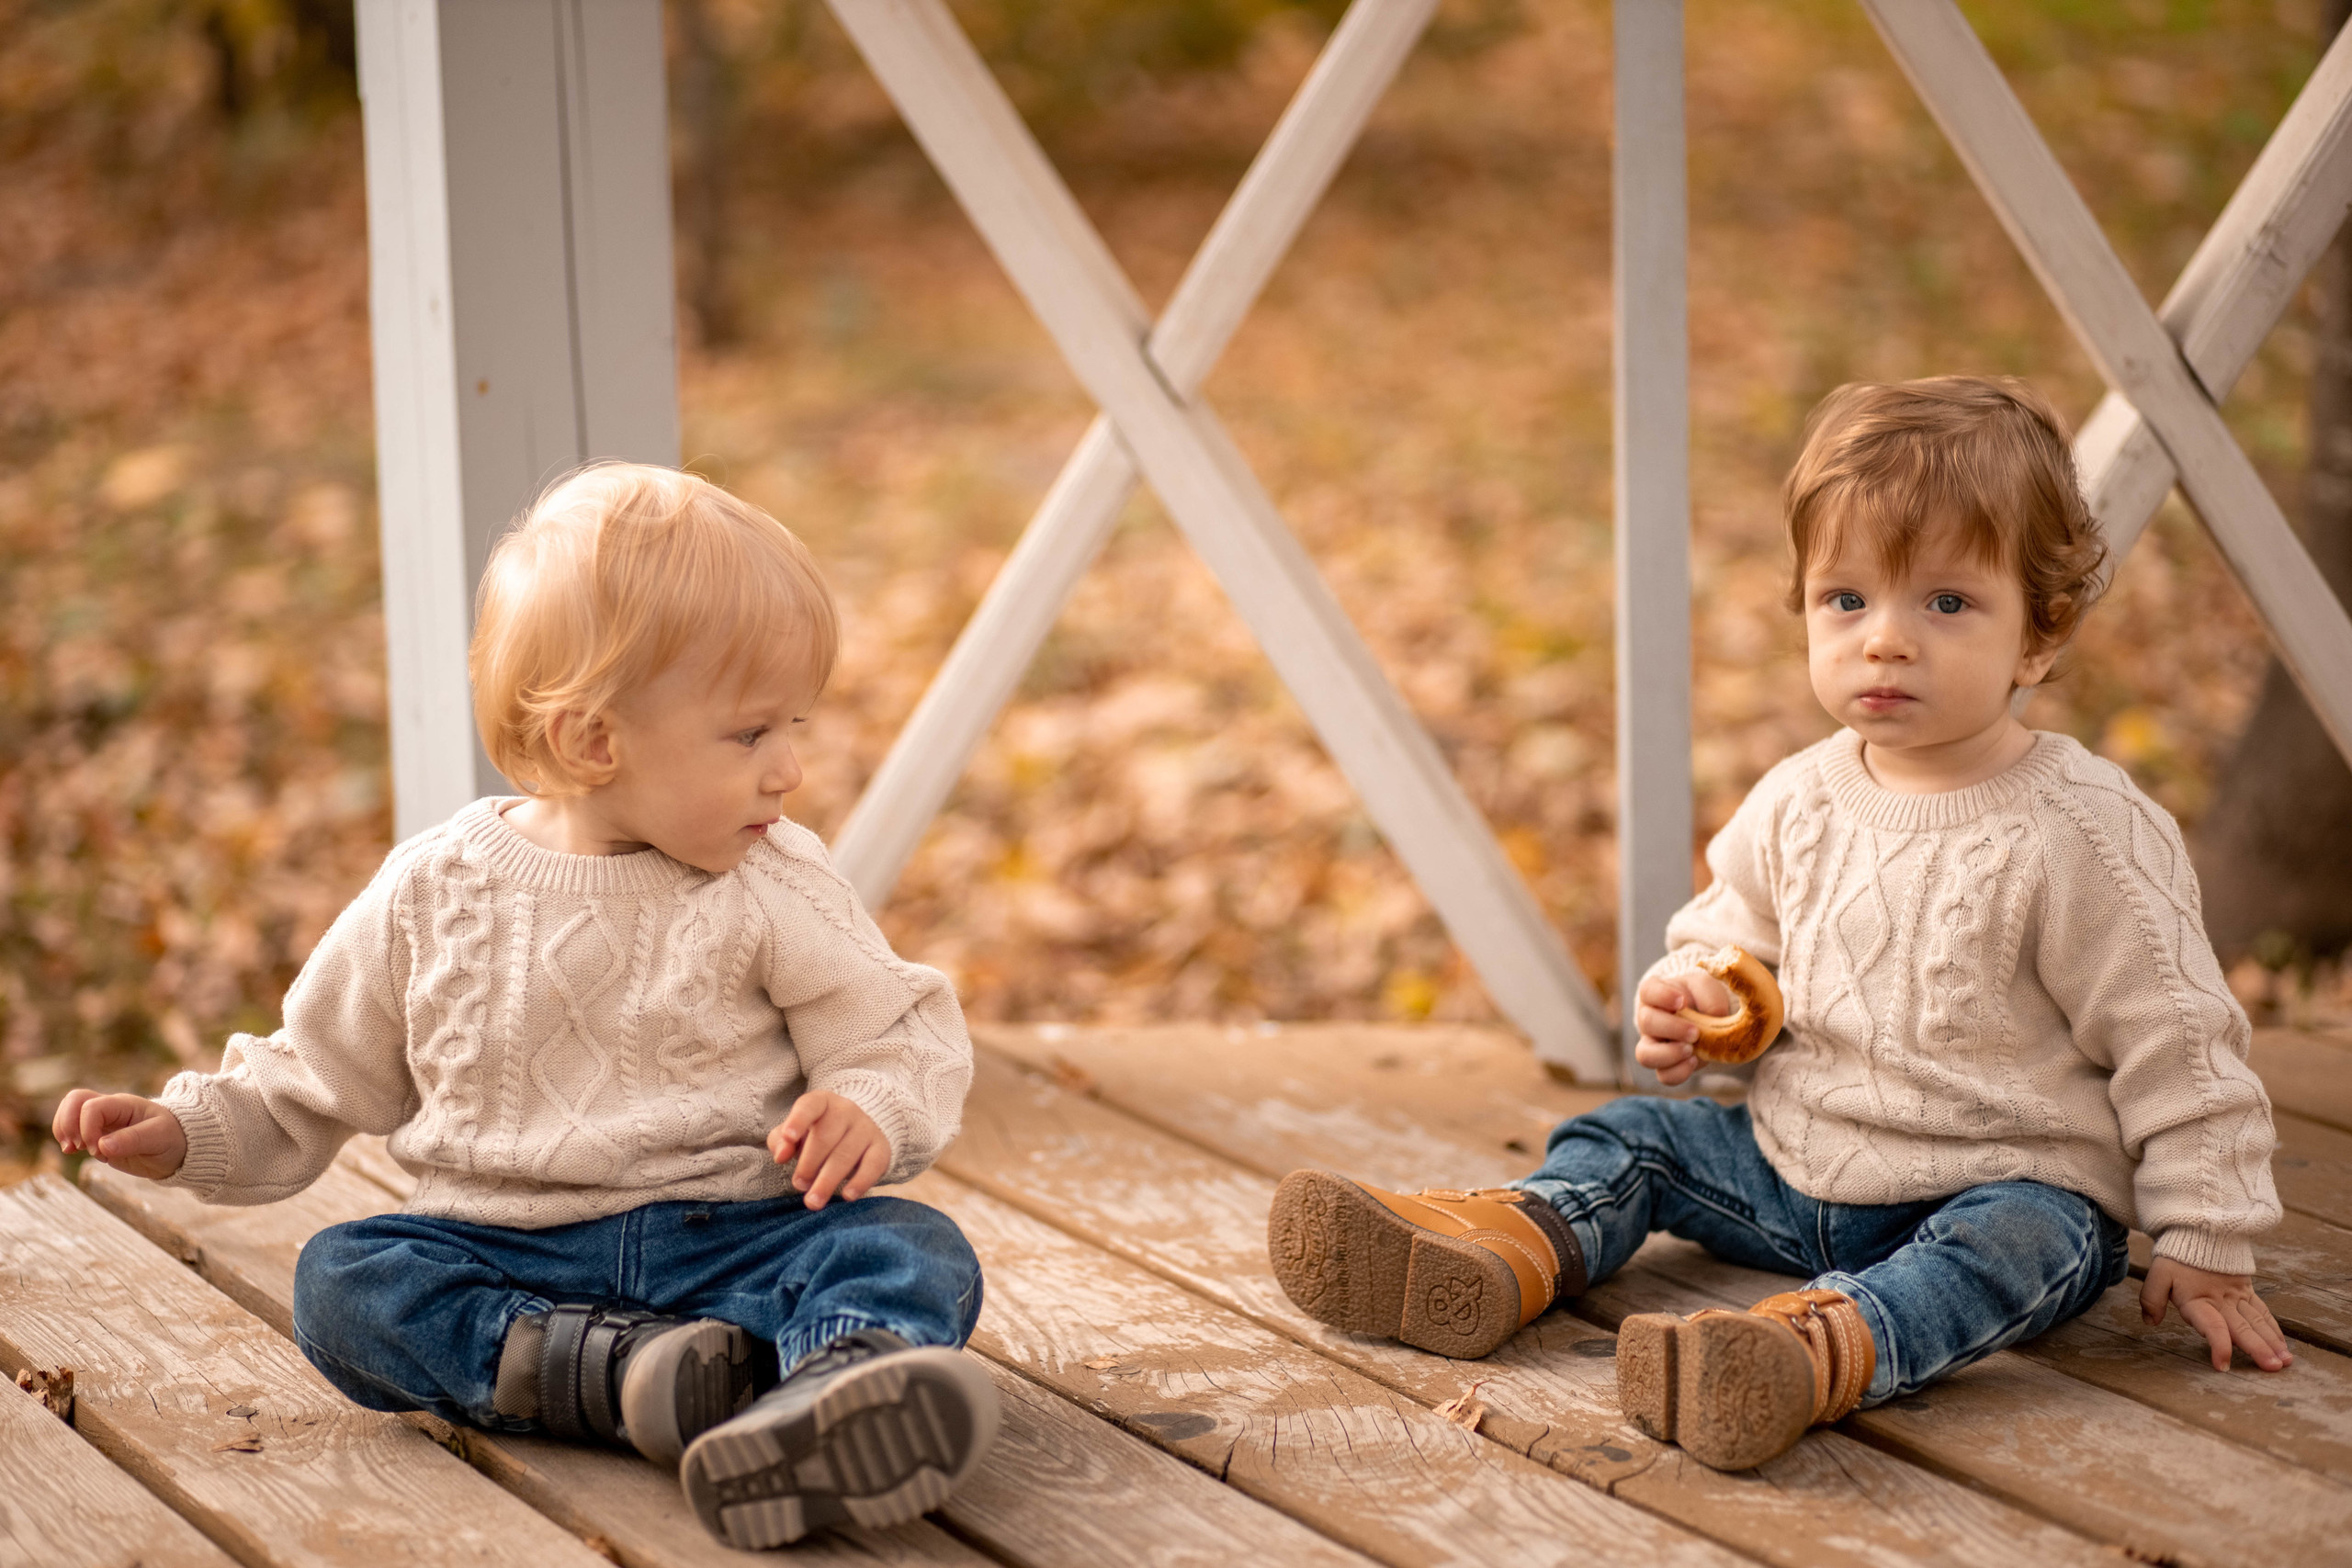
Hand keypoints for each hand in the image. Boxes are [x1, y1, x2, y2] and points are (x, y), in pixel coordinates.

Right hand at [52, 1090, 187, 1180]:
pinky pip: (73, 1129)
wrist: (179, 1149)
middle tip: (76, 1147)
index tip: (99, 1150)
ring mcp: (102, 1122)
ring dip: (63, 1130)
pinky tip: (73, 1151)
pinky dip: (67, 1138)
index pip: (92, 1107)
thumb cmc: (173, 1137)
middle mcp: (110, 1110)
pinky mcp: (98, 1136)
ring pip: (69, 1112)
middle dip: (67, 1123)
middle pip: (74, 1100)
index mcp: (124, 1105)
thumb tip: (103, 1146)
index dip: (87, 1128)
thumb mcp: (159, 1138)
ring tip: (72, 1149)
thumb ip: (132, 1140)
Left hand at [767, 1092, 888, 1210]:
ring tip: (813, 1201)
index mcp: (821, 1102)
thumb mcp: (794, 1132)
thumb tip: (781, 1155)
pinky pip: (873, 1165)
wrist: (857, 1131)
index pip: (810, 1105)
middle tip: (799, 1185)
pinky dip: (860, 1182)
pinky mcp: (881, 1147)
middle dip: (809, 1164)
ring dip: (828, 1180)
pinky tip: (847, 1196)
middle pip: (825, 1136)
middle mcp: (846, 1110)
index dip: (798, 1120)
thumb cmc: (818, 1134)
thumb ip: (780, 1141)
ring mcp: (866, 1127)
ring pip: (846, 1154)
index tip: (788, 1137)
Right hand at [1632, 971, 1734, 1087]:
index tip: (1682, 1001)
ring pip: (1645, 1055)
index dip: (1662, 997)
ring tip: (1691, 1050)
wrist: (1709, 1019)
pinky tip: (1694, 1061)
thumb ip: (1710, 998)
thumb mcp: (1709, 989)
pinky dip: (1679, 1072)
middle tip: (1695, 1032)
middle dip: (1672, 1028)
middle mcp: (1648, 1019)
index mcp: (1655, 994)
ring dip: (1669, 1054)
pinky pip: (1663, 1075)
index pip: (1647, 991)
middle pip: (1647, 1023)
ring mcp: (1653, 1045)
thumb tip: (1713, 1016)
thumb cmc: (1702, 998)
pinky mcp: (1665, 1065)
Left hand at [2142, 1257, 2292, 1371]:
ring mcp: (2238, 1296)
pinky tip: (2282, 1345)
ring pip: (2258, 1322)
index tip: (2223, 1366)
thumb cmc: (2176, 1258)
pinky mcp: (2247, 1291)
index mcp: (2198, 1300)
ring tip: (2285, 1361)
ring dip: (2272, 1342)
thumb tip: (2150, 1322)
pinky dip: (2274, 1329)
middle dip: (2259, 1349)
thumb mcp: (2157, 1275)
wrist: (2198, 1231)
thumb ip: (2151, 1298)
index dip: (2218, 1346)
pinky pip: (2263, 1312)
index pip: (2211, 1326)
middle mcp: (2222, 1301)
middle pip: (2242, 1328)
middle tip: (2273, 1368)